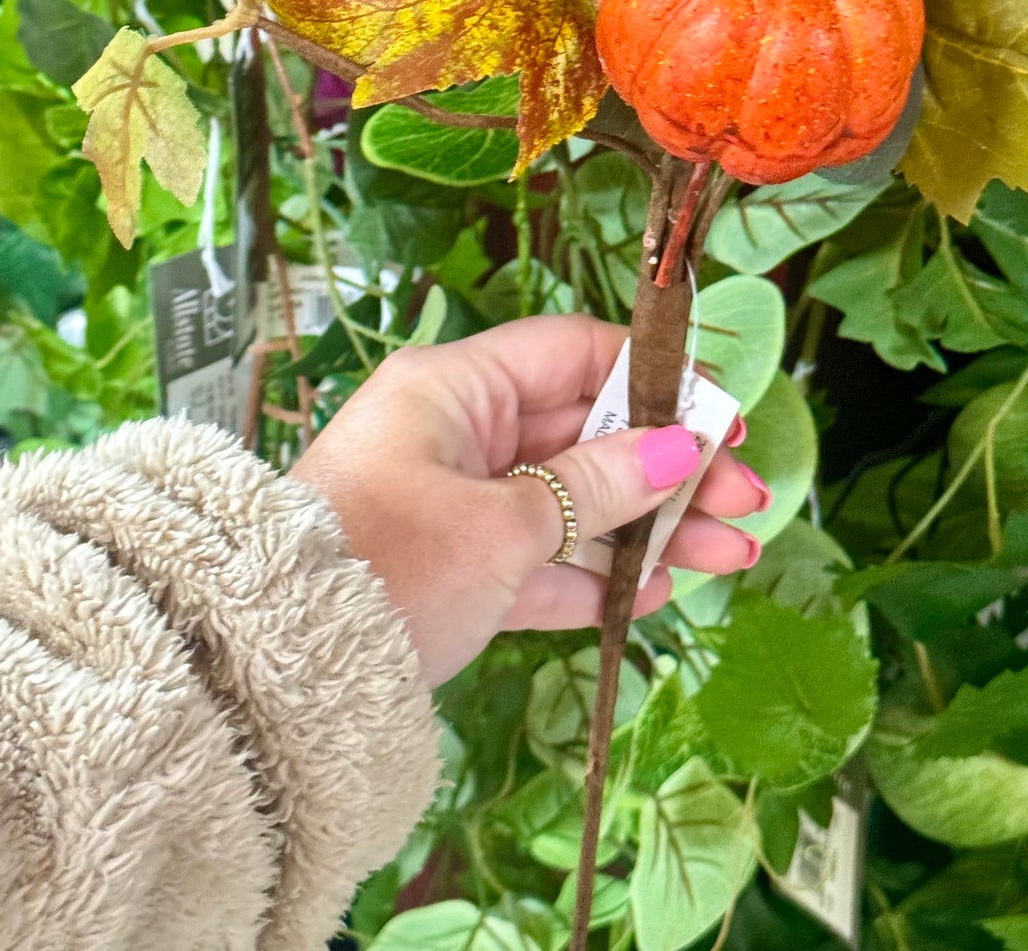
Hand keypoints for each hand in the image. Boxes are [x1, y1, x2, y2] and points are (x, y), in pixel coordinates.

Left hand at [290, 316, 770, 684]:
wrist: (280, 670)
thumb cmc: (387, 565)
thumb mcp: (503, 524)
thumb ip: (598, 486)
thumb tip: (682, 446)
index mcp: (454, 388)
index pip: (572, 357)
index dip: (654, 383)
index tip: (722, 418)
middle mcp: (455, 432)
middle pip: (584, 435)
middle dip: (670, 469)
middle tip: (747, 501)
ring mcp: (453, 502)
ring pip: (571, 503)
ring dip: (648, 529)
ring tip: (730, 556)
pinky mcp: (451, 569)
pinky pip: (537, 559)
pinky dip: (591, 575)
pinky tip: (654, 591)